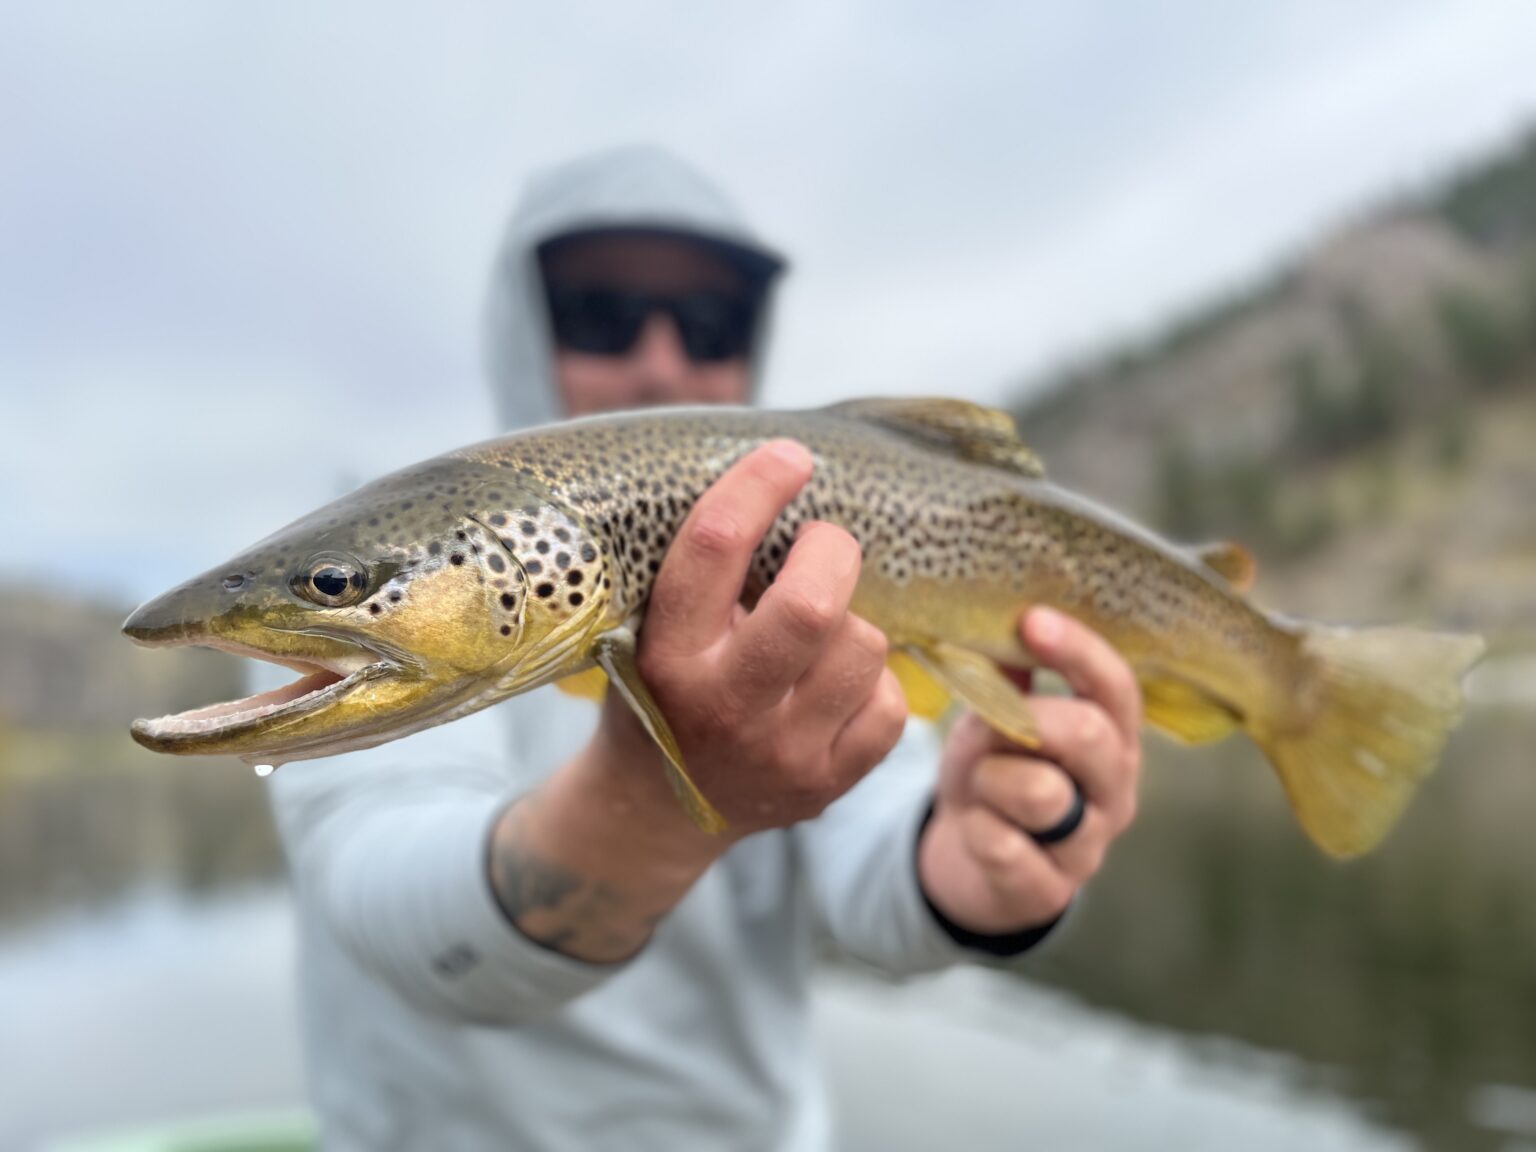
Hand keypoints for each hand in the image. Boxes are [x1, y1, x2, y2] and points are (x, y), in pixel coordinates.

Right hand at [591, 439, 908, 840]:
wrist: (656, 809)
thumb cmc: (662, 690)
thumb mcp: (649, 629)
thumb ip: (703, 573)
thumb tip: (775, 473)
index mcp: (669, 654)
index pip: (714, 549)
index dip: (758, 486)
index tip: (789, 458)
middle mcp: (724, 707)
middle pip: (813, 605)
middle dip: (831, 552)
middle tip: (821, 548)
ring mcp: (781, 753)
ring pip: (864, 646)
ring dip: (852, 624)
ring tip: (818, 635)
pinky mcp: (826, 785)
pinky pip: (889, 704)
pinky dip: (871, 683)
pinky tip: (833, 687)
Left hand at [918, 608, 1141, 934]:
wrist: (971, 860)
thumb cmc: (993, 770)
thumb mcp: (997, 717)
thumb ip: (1008, 677)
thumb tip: (1001, 616)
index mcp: (1112, 734)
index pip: (1115, 686)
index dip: (1077, 650)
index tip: (1031, 621)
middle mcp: (1114, 787)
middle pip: (1088, 734)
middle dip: (1025, 720)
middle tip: (987, 725)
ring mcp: (1088, 844)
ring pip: (1042, 793)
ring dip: (990, 777)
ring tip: (979, 783)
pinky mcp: (1051, 891)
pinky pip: (1006, 848)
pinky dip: (975, 828)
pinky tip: (973, 826)